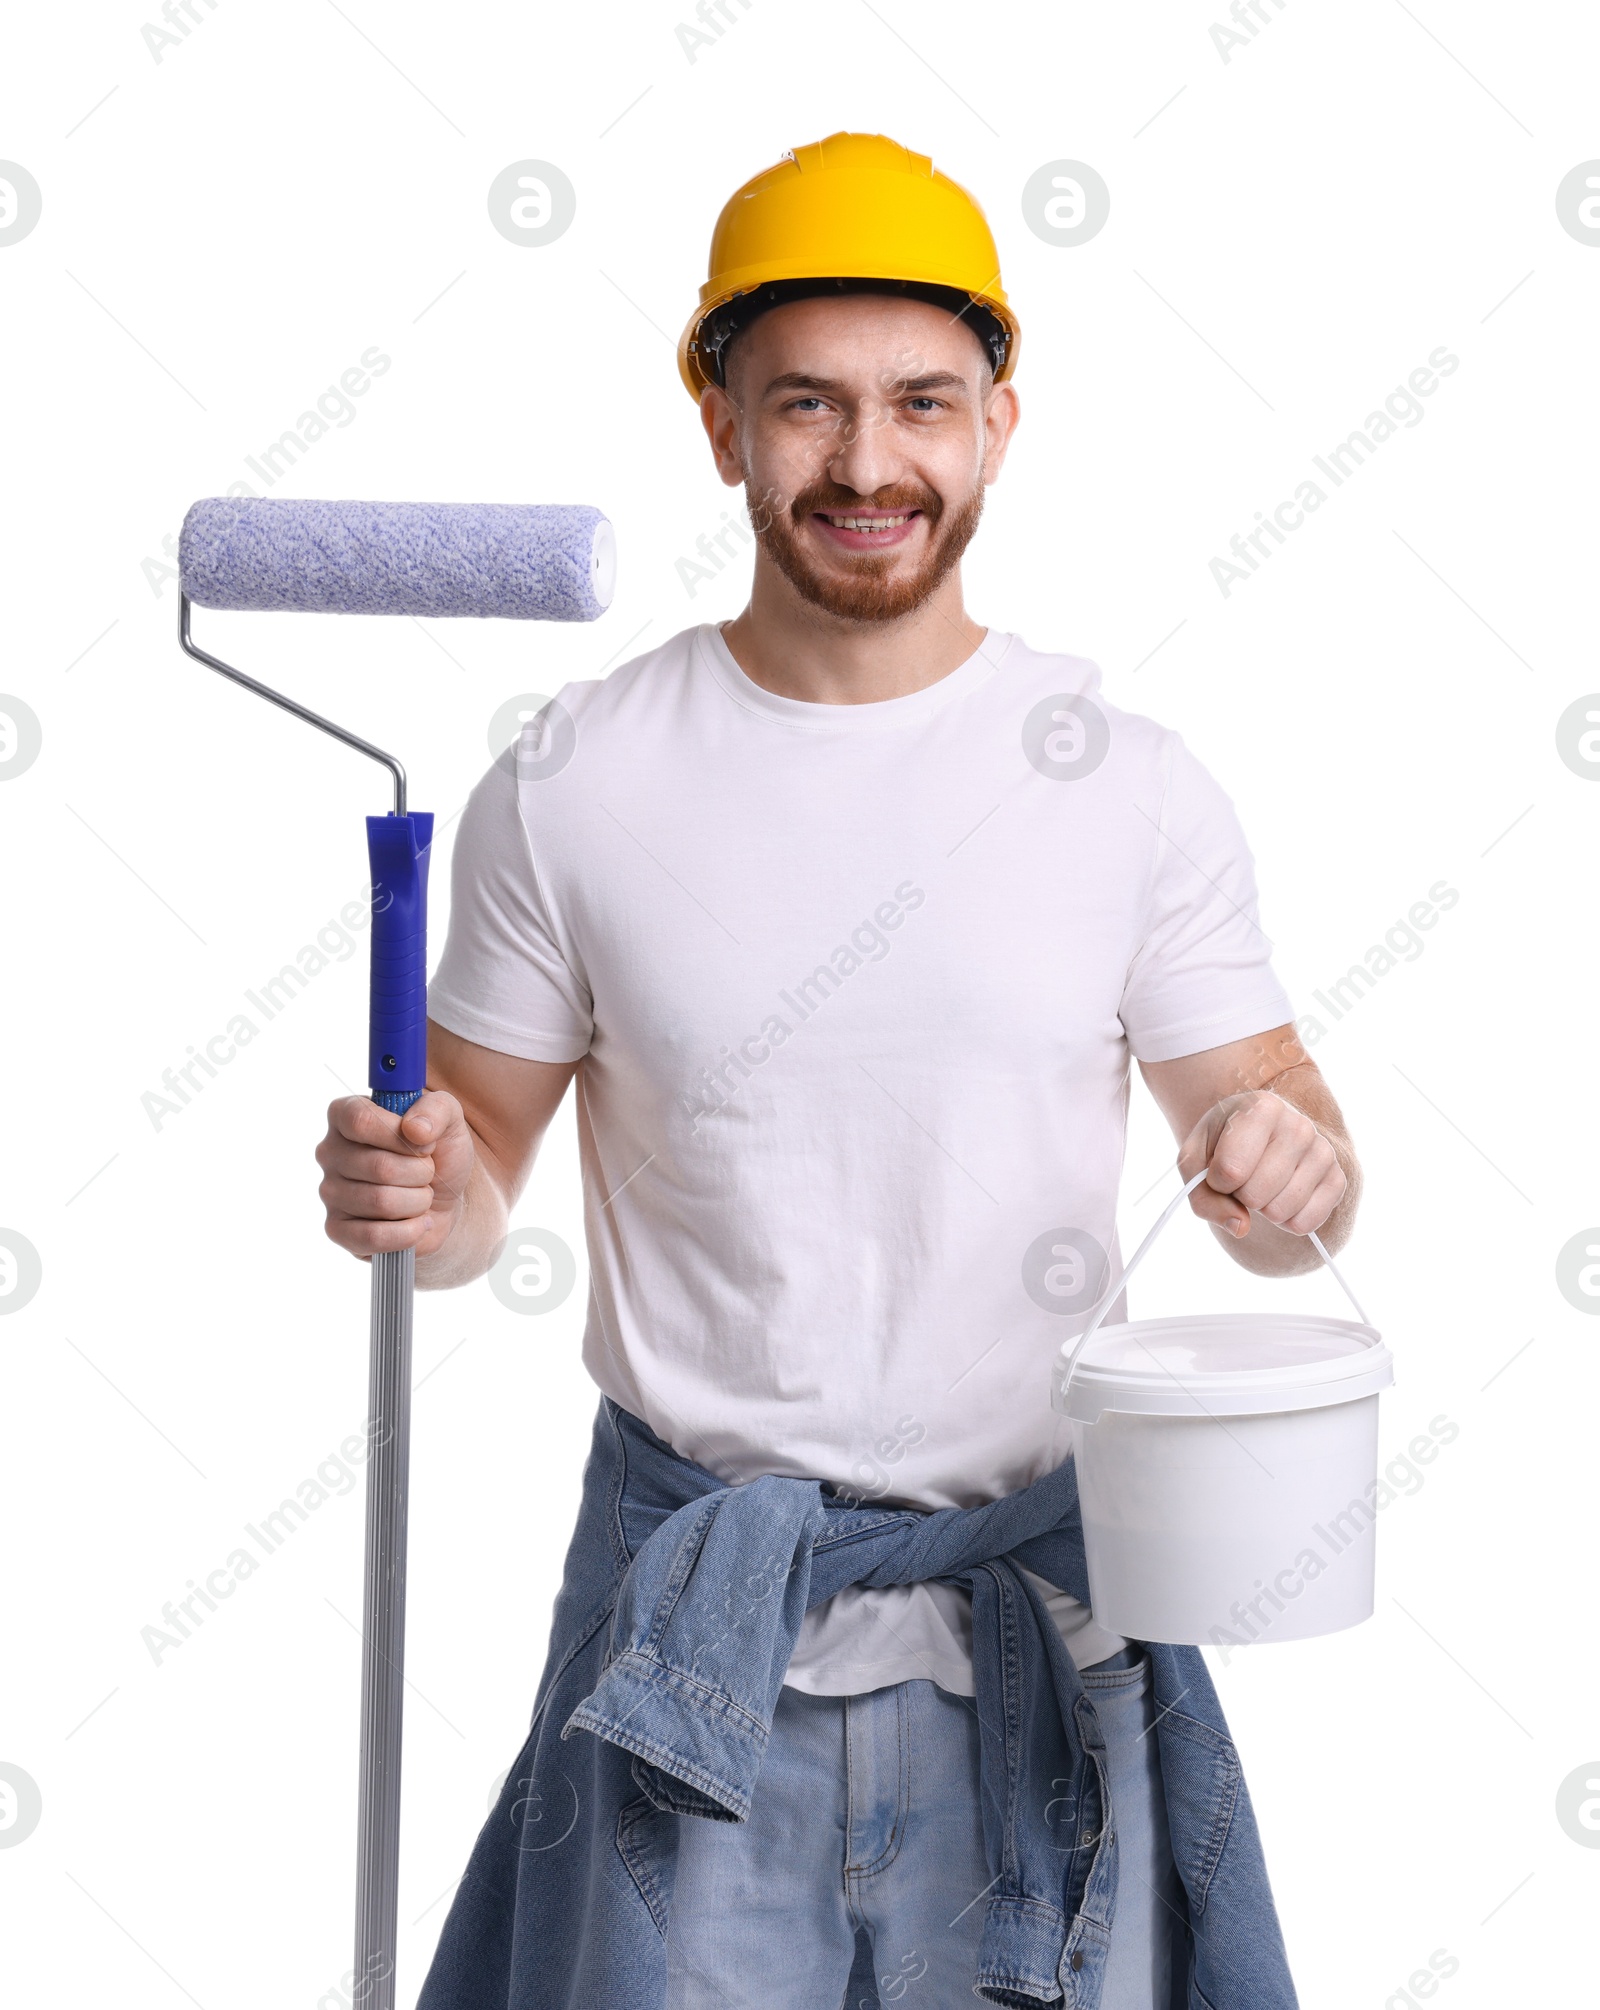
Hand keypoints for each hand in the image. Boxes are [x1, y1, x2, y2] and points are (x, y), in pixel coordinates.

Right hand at [315, 1090, 475, 1259]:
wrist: (444, 1200)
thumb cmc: (438, 1154)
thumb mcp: (449, 1119)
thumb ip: (437, 1109)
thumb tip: (414, 1129)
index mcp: (345, 1115)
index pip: (360, 1121)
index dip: (399, 1136)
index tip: (425, 1144)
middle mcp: (329, 1152)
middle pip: (378, 1166)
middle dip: (421, 1173)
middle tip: (428, 1173)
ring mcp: (329, 1192)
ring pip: (380, 1202)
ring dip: (418, 1201)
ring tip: (422, 1196)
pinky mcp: (336, 1229)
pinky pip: (372, 1236)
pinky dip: (408, 1232)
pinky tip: (418, 1223)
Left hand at [1177, 1090, 1345, 1239]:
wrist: (1256, 1136)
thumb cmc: (1221, 1146)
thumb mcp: (1194, 1163)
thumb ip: (1203, 1198)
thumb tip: (1241, 1227)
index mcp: (1262, 1108)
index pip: (1230, 1171)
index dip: (1216, 1181)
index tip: (1220, 1165)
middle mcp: (1299, 1126)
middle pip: (1255, 1194)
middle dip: (1239, 1196)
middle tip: (1244, 1176)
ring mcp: (1323, 1152)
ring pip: (1280, 1211)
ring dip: (1262, 1209)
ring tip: (1263, 1183)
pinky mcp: (1338, 1179)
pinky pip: (1306, 1223)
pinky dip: (1286, 1221)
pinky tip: (1282, 1196)